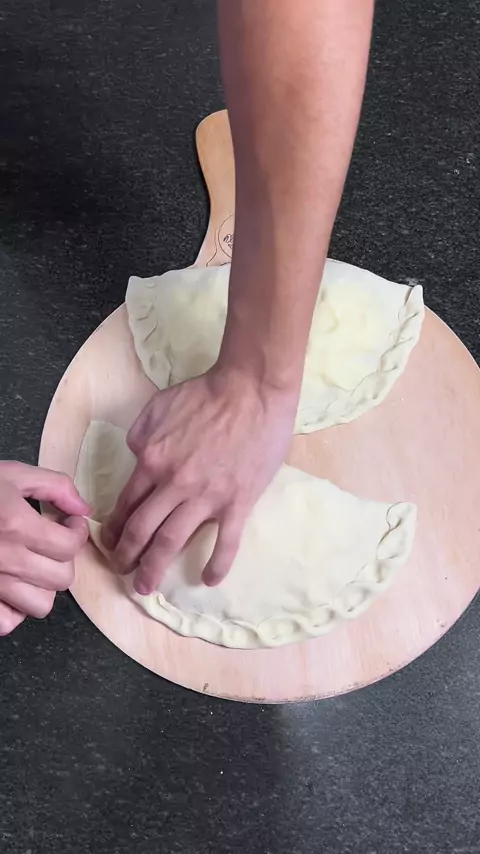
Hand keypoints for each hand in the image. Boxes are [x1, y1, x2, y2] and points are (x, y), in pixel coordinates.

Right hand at [0, 462, 89, 635]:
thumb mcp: (11, 474)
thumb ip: (54, 486)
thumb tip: (83, 509)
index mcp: (17, 525)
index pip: (70, 546)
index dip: (77, 534)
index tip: (69, 525)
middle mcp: (5, 559)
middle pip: (61, 579)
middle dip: (62, 559)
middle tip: (51, 545)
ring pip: (40, 605)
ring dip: (41, 587)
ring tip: (31, 567)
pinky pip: (7, 623)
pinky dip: (13, 611)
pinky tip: (9, 588)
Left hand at [102, 368, 296, 592]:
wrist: (252, 389)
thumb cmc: (206, 394)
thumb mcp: (157, 407)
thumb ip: (140, 436)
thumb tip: (136, 458)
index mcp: (152, 460)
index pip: (126, 503)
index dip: (114, 528)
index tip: (110, 543)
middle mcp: (174, 483)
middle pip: (141, 529)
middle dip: (126, 556)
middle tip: (122, 571)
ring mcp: (207, 496)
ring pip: (172, 541)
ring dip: (155, 568)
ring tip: (146, 586)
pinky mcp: (238, 502)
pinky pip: (226, 542)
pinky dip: (216, 564)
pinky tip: (209, 580)